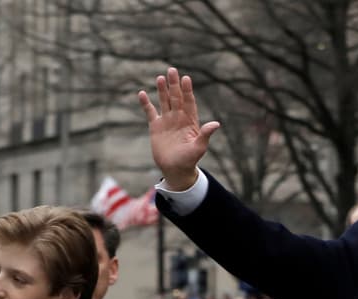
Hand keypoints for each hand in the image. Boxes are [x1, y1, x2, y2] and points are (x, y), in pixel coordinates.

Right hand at [137, 67, 219, 190]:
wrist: (175, 170)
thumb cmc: (189, 160)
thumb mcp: (199, 148)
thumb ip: (205, 135)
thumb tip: (216, 124)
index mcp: (190, 121)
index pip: (188, 102)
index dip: (187, 91)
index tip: (186, 79)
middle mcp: (178, 118)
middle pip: (176, 98)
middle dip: (174, 85)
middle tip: (172, 70)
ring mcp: (167, 121)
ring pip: (164, 101)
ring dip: (162, 90)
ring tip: (160, 78)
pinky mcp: (156, 126)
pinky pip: (150, 112)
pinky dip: (146, 103)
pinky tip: (142, 93)